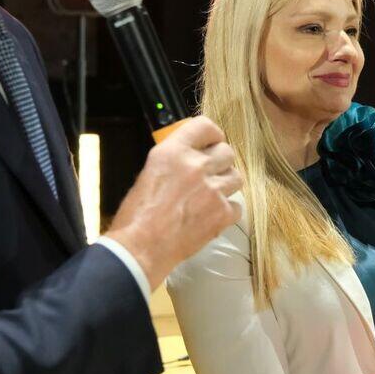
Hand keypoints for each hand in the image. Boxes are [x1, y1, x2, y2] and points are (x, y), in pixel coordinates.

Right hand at [107, 117, 242, 289]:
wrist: (141, 247)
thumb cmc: (137, 215)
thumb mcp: (150, 173)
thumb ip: (174, 161)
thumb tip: (190, 158)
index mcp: (173, 152)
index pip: (205, 126)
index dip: (212, 134)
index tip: (212, 142)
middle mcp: (196, 166)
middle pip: (227, 152)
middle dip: (220, 163)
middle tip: (211, 175)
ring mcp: (212, 190)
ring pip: (236, 177)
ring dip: (226, 185)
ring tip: (211, 197)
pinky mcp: (222, 213)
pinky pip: (237, 206)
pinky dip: (227, 212)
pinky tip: (212, 217)